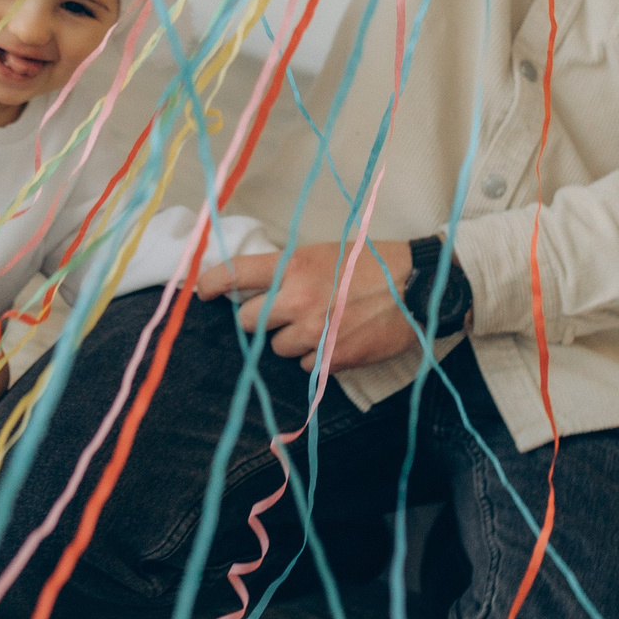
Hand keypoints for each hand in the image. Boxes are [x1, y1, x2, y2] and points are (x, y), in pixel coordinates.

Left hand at [193, 240, 418, 370]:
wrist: (417, 288)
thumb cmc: (371, 264)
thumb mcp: (324, 253)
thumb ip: (289, 270)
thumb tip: (258, 287)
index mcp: (293, 266)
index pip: (235, 274)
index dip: (210, 284)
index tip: (201, 292)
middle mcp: (296, 300)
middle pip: (247, 322)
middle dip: (259, 319)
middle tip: (282, 312)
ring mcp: (313, 333)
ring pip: (276, 347)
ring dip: (290, 340)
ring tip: (320, 323)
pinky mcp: (331, 359)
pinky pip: (304, 365)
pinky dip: (315, 356)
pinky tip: (337, 339)